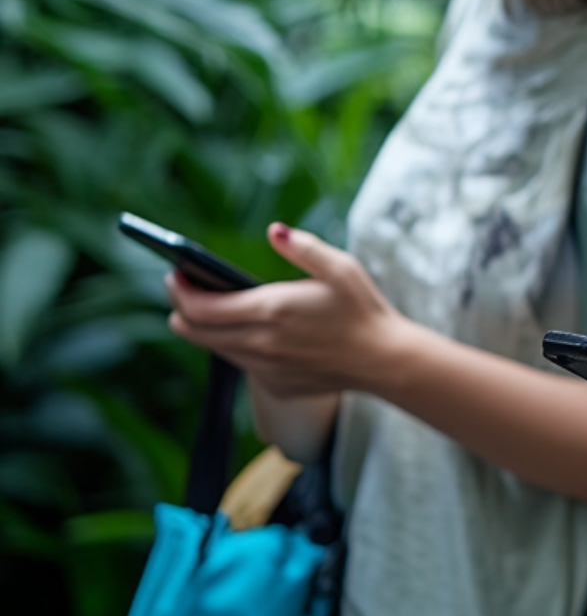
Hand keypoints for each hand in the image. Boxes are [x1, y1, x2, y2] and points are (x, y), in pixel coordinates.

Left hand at [167, 223, 413, 397]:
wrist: (384, 361)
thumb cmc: (364, 310)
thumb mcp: (341, 268)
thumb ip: (304, 248)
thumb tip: (274, 231)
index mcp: (271, 309)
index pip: (200, 307)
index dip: (179, 290)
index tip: (174, 274)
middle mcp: (260, 343)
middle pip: (193, 331)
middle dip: (179, 309)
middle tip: (182, 289)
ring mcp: (265, 368)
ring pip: (214, 349)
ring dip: (203, 329)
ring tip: (210, 309)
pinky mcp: (275, 385)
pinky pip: (241, 365)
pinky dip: (234, 348)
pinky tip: (250, 333)